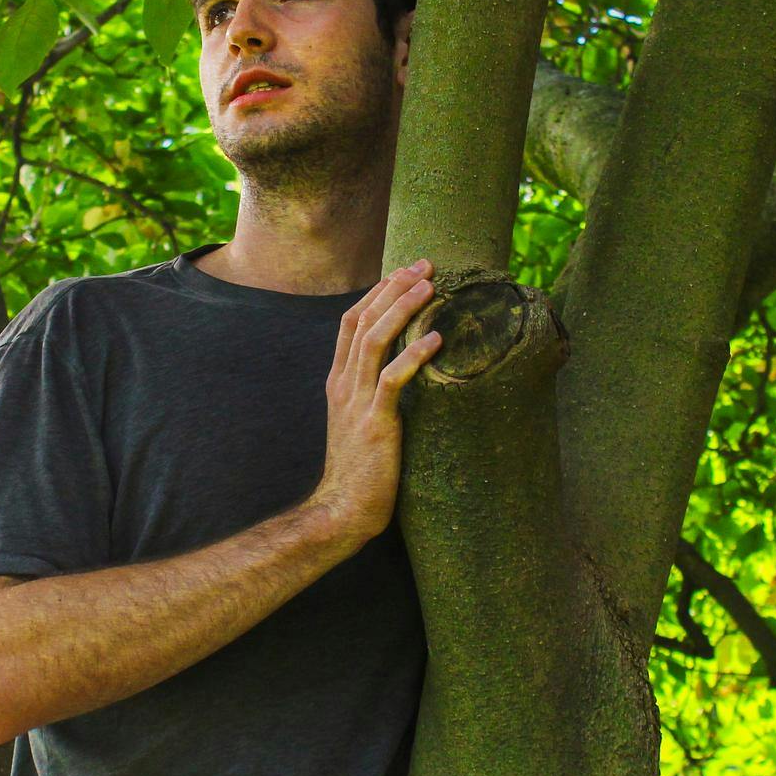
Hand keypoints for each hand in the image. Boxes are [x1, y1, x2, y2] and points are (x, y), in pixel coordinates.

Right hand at [305, 259, 443, 542]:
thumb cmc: (361, 470)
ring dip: (403, 310)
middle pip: (363, 321)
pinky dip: (413, 355)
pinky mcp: (376, 423)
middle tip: (424, 266)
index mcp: (339, 381)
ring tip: (430, 287)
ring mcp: (356, 402)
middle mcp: (344, 385)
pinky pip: (393, 380)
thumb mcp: (361, 421)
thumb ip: (374, 393)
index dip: (377, 293)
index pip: (352, 323)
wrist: (343, 509)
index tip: (404, 272)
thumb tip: (406, 373)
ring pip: (375, 341)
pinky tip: (436, 339)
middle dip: (393, 289)